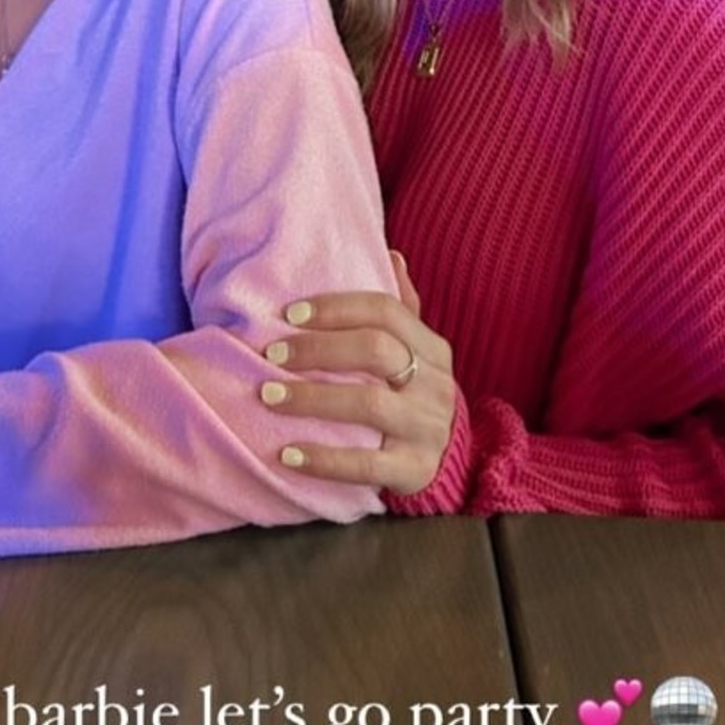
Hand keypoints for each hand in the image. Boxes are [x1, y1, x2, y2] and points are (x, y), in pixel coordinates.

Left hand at [262, 253, 455, 495]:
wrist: (456, 464)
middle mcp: (434, 384)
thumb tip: (392, 254)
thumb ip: (403, 309)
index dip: (336, 308)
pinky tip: (287, 454)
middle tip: (271, 353)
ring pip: (369, 404)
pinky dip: (323, 459)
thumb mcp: (419, 353)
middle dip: (317, 348)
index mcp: (432, 348)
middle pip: (376, 350)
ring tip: (268, 395)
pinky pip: (366, 465)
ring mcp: (427, 429)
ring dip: (312, 398)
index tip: (289, 313)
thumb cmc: (417, 397)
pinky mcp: (414, 471)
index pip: (386, 311)